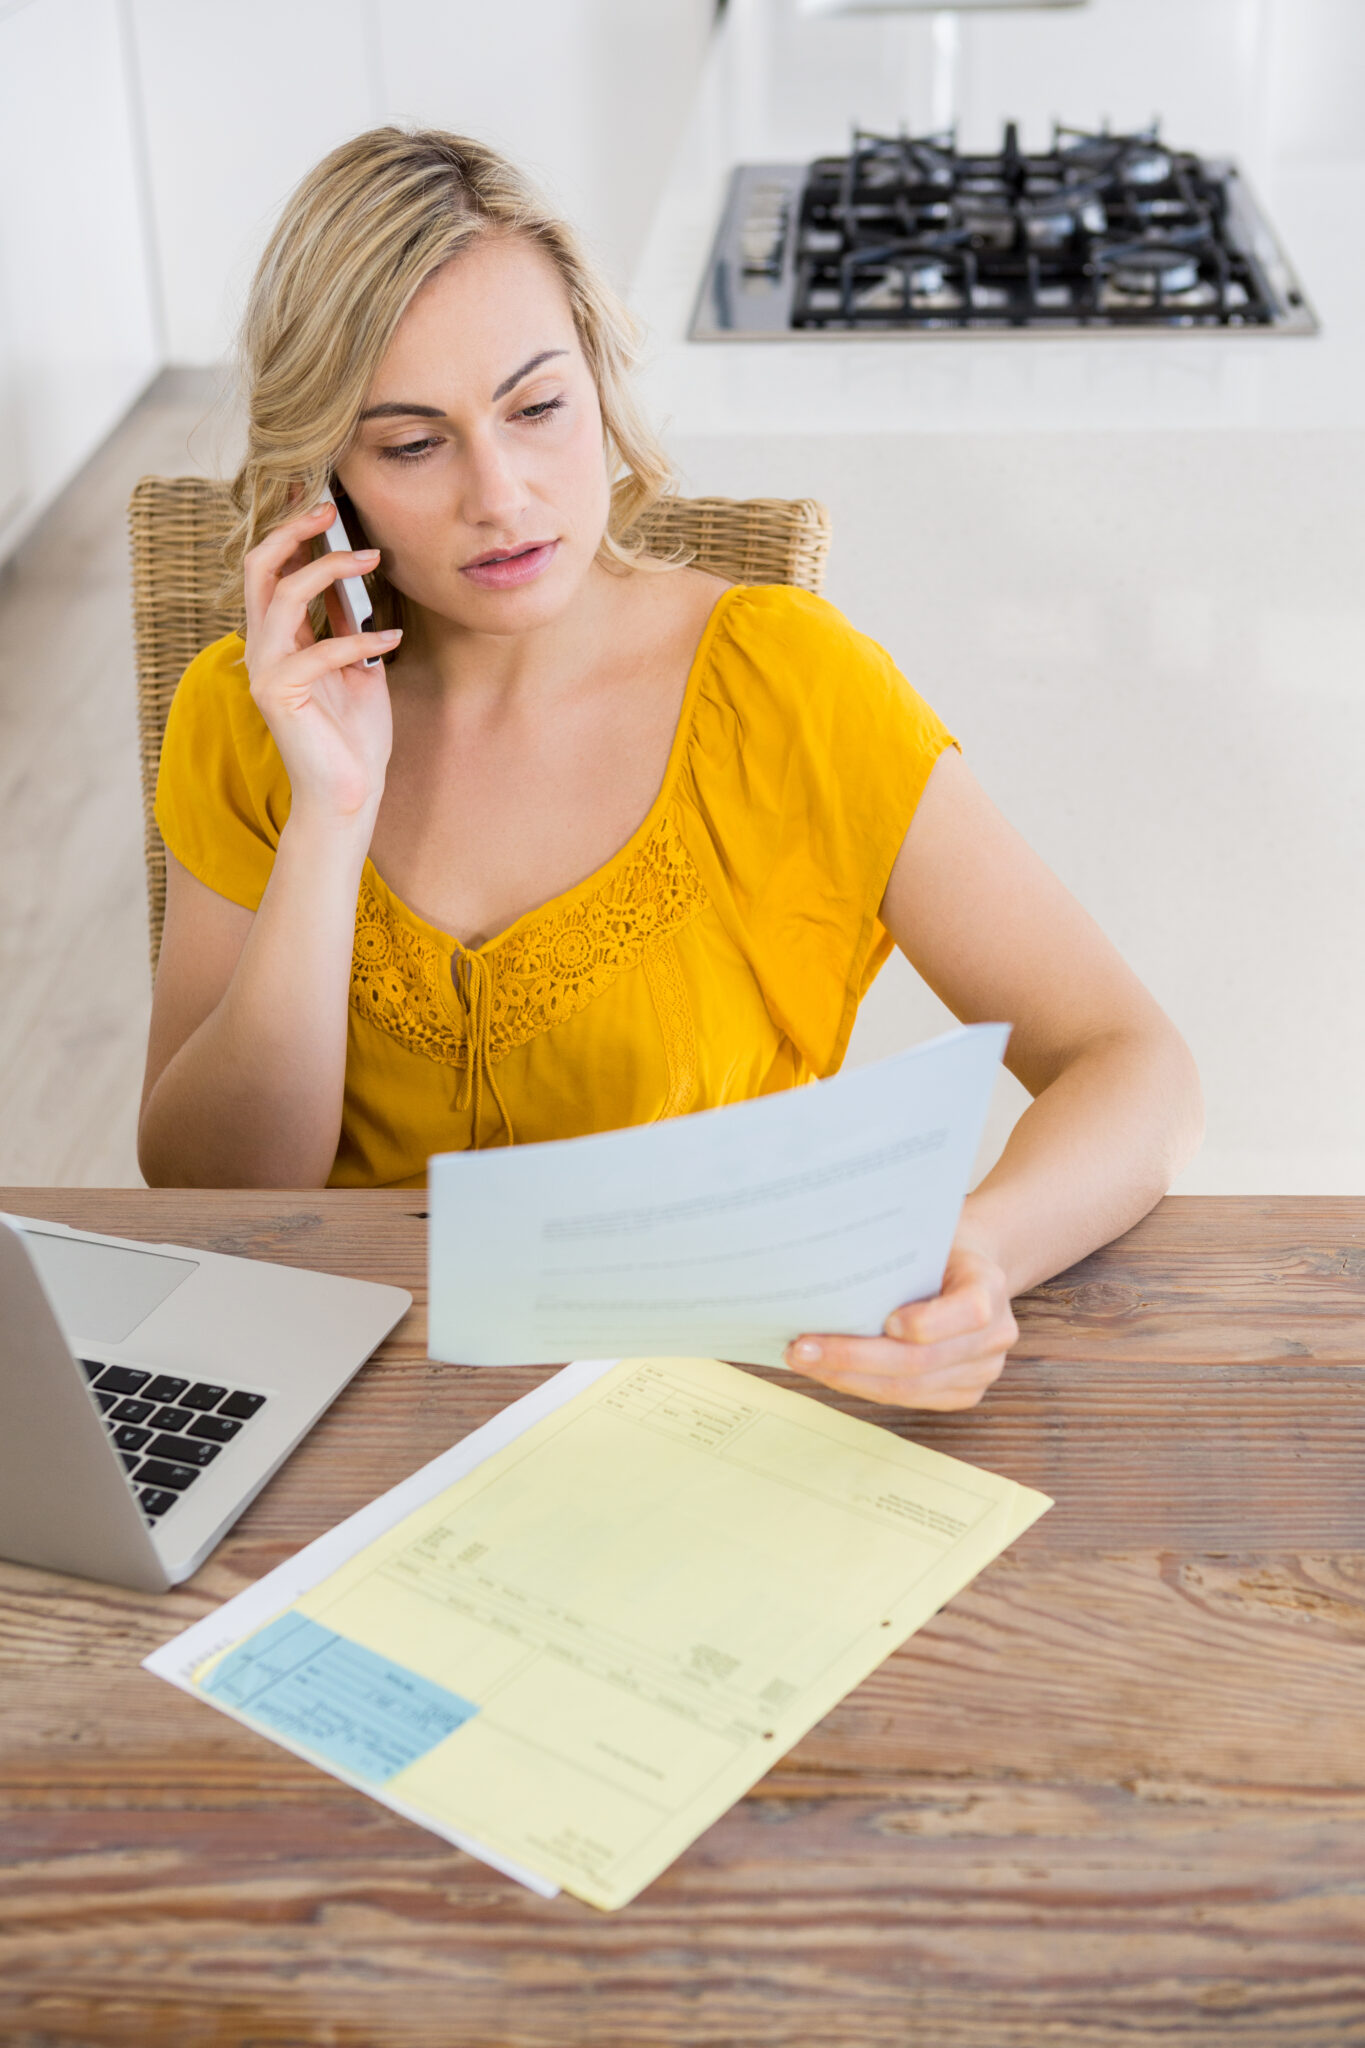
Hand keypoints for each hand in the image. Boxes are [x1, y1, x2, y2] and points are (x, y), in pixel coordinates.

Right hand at [242, 501, 401, 822]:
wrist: (349, 793)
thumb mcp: (356, 666)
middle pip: (260, 569)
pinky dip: (359, 640)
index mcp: (278, 640)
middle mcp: (262, 649)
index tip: (325, 504)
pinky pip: (319, 651)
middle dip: (294, 532)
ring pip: (283, 597)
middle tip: (331, 509)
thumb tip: (353, 578)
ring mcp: (264, 671)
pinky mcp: (278, 696)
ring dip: (330, 571)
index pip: (271, 571)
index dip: (292, 533)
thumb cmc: (353, 736)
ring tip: (373, 559)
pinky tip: (391, 641)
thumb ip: (346, 624)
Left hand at [782, 1236, 1018, 1409]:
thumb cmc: (936, 1248)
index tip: (884, 1321)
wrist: (969, 1268)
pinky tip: (829, 1372)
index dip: (926, 1323)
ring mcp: (982, 1369)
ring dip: (849, 1378)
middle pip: (922, 1360)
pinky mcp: (963, 1392)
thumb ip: (895, 1253)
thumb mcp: (923, 1234)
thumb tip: (824, 1265)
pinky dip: (862, 1386)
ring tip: (805, 1362)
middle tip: (802, 1348)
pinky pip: (909, 1399)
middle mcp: (995, 1333)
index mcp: (989, 1284)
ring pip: (909, 1388)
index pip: (969, 1311)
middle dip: (854, 1358)